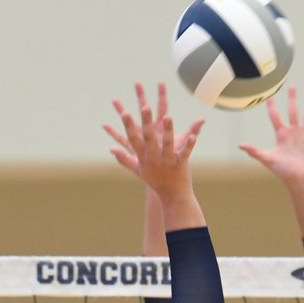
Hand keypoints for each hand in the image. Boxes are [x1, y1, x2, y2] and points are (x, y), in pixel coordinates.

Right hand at [104, 82, 203, 197]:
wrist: (172, 195)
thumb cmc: (155, 180)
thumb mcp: (138, 170)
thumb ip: (123, 158)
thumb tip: (110, 149)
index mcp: (143, 156)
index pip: (133, 139)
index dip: (129, 126)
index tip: (124, 113)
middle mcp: (154, 158)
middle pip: (149, 138)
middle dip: (146, 122)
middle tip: (145, 106)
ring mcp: (167, 161)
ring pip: (167, 144)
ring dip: (168, 130)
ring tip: (168, 116)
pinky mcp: (180, 165)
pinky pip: (185, 153)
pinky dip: (189, 145)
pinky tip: (193, 136)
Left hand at [239, 87, 303, 185]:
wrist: (299, 180)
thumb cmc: (283, 171)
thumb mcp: (268, 159)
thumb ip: (254, 151)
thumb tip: (240, 145)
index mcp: (281, 135)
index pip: (275, 116)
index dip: (272, 106)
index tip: (269, 96)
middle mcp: (293, 132)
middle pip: (292, 111)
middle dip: (292, 98)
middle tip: (291, 85)